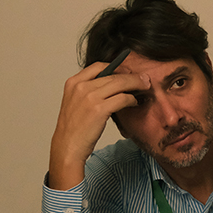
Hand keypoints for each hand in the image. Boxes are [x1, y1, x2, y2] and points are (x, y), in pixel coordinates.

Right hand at [48, 60, 149, 189]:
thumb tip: (113, 84)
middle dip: (131, 76)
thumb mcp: (76, 102)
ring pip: (120, 83)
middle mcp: (81, 86)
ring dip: (136, 84)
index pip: (98, 66)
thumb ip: (89, 90)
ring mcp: (90, 97)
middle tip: (144, 78)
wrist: (68, 146)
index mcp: (73, 82)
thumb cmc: (74, 128)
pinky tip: (135, 102)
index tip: (128, 71)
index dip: (116, 67)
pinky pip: (123, 98)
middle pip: (113, 74)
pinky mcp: (99, 109)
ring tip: (145, 87)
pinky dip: (132, 99)